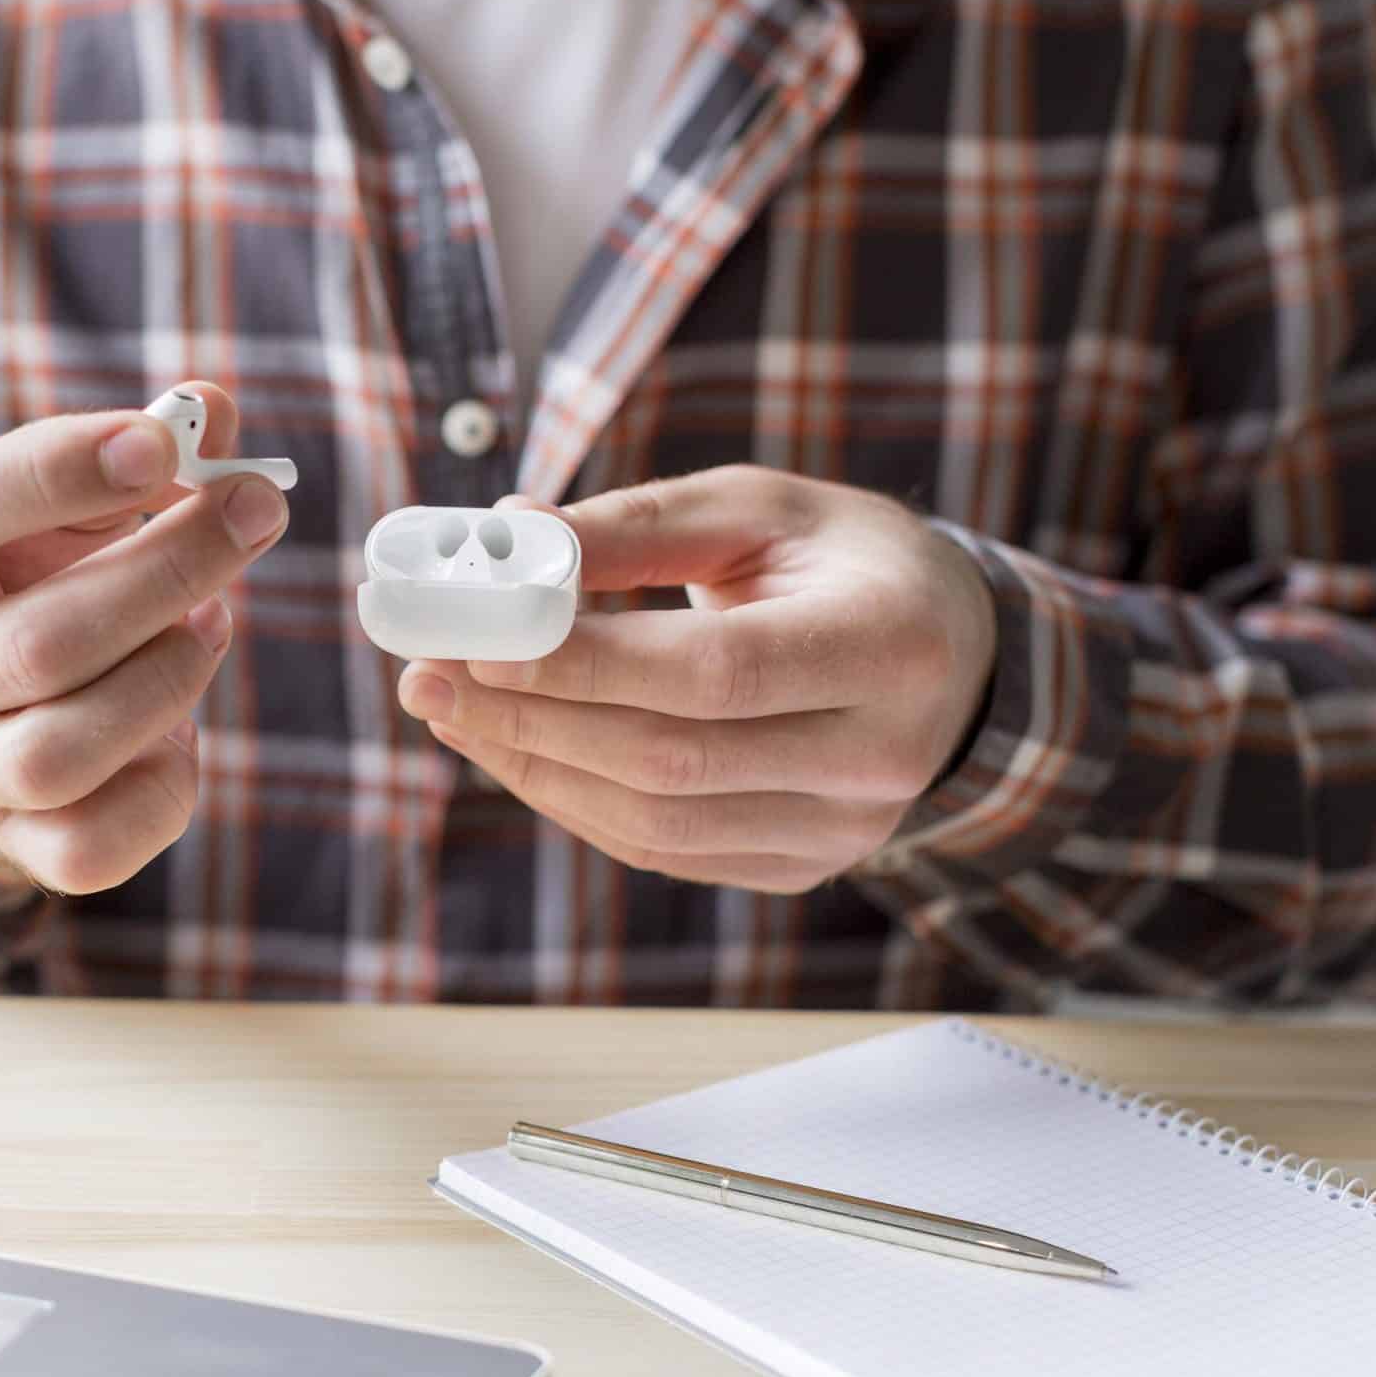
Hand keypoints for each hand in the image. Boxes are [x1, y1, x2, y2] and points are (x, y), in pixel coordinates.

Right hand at [0, 384, 288, 891]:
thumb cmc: (21, 563)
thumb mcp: (51, 490)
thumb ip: (130, 443)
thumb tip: (215, 411)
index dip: (57, 472)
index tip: (162, 443)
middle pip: (36, 645)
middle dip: (167, 569)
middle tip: (254, 511)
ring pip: (61, 753)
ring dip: (169, 672)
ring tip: (208, 616)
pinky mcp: (15, 845)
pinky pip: (94, 845)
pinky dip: (166, 781)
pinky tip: (179, 715)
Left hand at [399, 467, 996, 893]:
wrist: (949, 655)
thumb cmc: (843, 560)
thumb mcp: (760, 508)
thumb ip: (638, 527)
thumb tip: (506, 537)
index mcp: (891, 643)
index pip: (719, 673)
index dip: (590, 665)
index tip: (480, 638)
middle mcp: (882, 756)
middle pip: (673, 759)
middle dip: (530, 717)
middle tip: (426, 673)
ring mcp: (847, 831)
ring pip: (655, 822)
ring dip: (531, 765)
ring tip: (447, 704)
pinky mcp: (802, 868)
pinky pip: (662, 850)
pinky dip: (571, 799)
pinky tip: (511, 744)